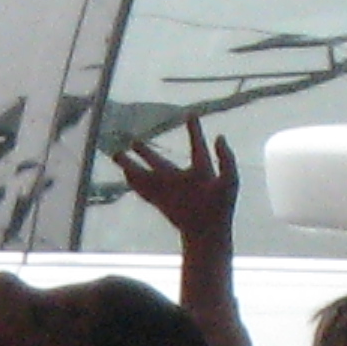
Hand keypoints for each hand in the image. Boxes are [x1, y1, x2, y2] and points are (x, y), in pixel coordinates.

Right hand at [114, 118, 237, 242]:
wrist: (208, 231)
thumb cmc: (222, 207)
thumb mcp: (229, 179)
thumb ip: (226, 158)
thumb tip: (220, 136)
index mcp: (200, 170)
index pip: (196, 146)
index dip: (194, 130)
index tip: (191, 114)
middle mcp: (181, 178)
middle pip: (158, 162)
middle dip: (145, 152)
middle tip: (134, 141)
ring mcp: (168, 190)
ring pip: (145, 174)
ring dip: (131, 165)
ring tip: (117, 154)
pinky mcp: (160, 201)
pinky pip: (144, 189)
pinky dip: (133, 182)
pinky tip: (124, 174)